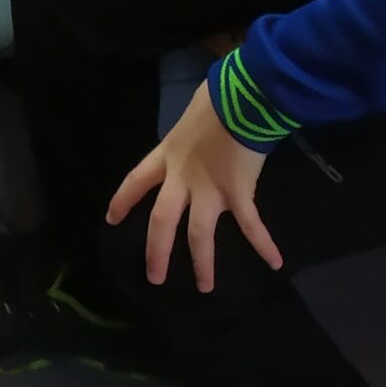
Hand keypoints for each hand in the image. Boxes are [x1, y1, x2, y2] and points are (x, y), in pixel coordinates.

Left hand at [107, 81, 281, 292]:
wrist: (239, 100)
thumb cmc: (215, 99)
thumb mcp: (190, 115)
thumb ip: (190, 130)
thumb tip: (202, 122)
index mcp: (167, 155)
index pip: (136, 180)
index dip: (123, 200)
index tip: (110, 219)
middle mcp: (182, 177)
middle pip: (162, 220)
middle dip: (157, 251)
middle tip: (155, 277)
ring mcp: (209, 189)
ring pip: (198, 234)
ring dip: (202, 262)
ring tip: (204, 286)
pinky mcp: (237, 193)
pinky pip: (251, 224)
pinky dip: (263, 244)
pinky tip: (275, 261)